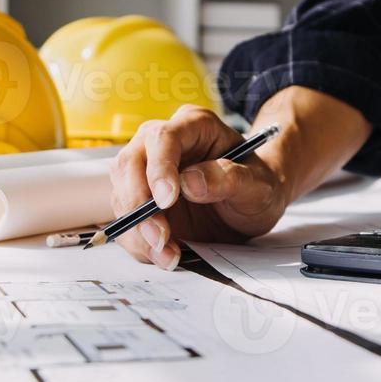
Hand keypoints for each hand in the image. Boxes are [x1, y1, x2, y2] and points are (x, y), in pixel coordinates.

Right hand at [108, 106, 289, 269]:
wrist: (254, 204)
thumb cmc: (258, 185)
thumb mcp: (258, 184)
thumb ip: (229, 178)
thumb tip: (189, 183)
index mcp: (194, 126)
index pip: (163, 138)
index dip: (159, 168)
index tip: (167, 201)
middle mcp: (162, 143)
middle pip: (130, 164)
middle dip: (139, 205)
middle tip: (161, 237)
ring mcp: (147, 172)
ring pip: (121, 195)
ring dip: (138, 230)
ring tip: (168, 255)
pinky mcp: (142, 202)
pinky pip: (127, 221)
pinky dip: (139, 243)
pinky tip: (163, 255)